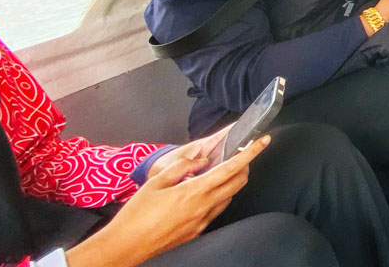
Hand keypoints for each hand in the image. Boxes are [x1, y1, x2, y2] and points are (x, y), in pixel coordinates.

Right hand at [67, 137, 269, 266]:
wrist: (125, 246)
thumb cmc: (136, 214)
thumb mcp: (156, 182)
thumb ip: (182, 167)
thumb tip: (200, 161)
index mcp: (194, 191)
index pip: (231, 168)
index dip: (250, 153)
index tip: (263, 141)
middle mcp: (203, 207)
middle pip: (238, 183)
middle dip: (245, 166)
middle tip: (240, 155)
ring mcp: (201, 222)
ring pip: (228, 197)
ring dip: (231, 182)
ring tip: (221, 171)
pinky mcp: (196, 232)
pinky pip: (216, 210)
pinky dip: (218, 197)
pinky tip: (205, 192)